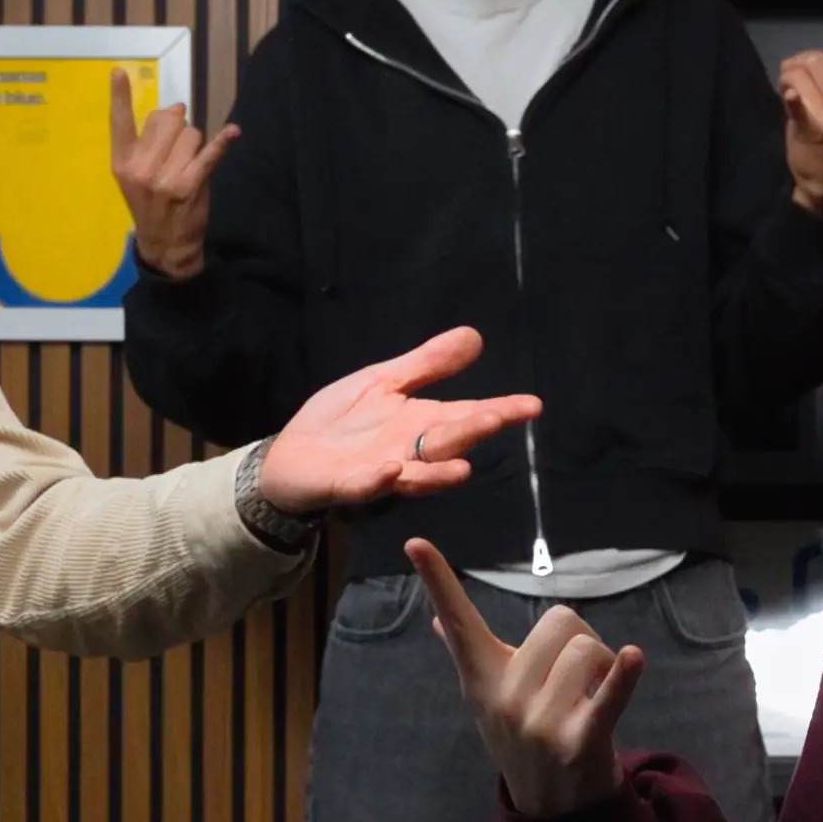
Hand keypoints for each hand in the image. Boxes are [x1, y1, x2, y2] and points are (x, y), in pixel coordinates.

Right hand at [108, 68, 234, 279]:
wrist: (164, 244)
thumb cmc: (150, 204)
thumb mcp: (135, 176)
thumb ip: (147, 142)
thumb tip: (175, 108)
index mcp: (122, 161)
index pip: (119, 122)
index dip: (119, 96)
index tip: (119, 71)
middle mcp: (141, 166)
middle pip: (168, 120)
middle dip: (178, 127)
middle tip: (176, 150)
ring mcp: (165, 176)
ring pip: (191, 134)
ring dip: (196, 145)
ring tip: (188, 166)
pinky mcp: (190, 184)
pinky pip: (210, 154)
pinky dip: (223, 141)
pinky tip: (233, 132)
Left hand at [255, 326, 543, 514]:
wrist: (290, 457)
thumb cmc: (341, 422)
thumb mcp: (384, 382)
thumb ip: (427, 364)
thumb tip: (474, 335)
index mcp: (421, 423)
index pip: (468, 415)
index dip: (500, 410)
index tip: (532, 405)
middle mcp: (410, 451)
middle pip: (448, 443)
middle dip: (471, 432)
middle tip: (497, 419)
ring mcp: (382, 471)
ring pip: (418, 475)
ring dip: (438, 472)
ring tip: (462, 469)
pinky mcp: (347, 485)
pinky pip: (366, 486)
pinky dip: (378, 480)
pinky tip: (390, 469)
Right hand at [405, 538, 640, 821]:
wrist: (553, 805)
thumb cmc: (523, 735)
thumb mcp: (488, 696)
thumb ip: (468, 654)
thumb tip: (437, 621)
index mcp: (483, 677)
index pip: (457, 622)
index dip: (436, 582)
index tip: (414, 542)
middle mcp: (505, 697)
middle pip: (562, 621)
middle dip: (582, 640)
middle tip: (578, 676)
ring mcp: (539, 721)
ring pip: (590, 649)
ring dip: (608, 664)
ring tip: (594, 694)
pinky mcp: (579, 741)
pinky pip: (608, 695)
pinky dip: (624, 675)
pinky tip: (635, 658)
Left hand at [778, 15, 822, 214]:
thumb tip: (799, 67)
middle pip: (815, 60)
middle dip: (795, 64)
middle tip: (789, 79)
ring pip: (799, 75)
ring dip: (785, 78)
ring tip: (787, 94)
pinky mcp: (811, 128)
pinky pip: (799, 106)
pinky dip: (792, 99)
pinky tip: (790, 97)